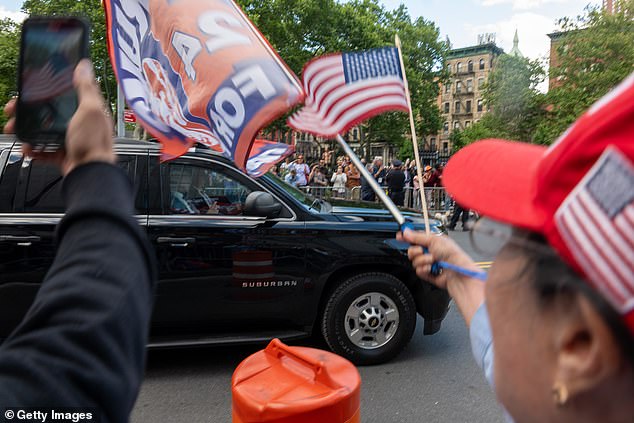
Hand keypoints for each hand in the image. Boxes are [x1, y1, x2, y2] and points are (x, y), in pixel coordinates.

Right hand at [4, 60, 115, 175]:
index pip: (65, 93)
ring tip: (14, 129)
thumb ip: (86, 89)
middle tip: (13, 111)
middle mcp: (80, 123)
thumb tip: (84, 66)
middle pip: (49, 112)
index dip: (47, 89)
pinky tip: (27, 147)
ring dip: (27, 130)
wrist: (90, 173)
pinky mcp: (65, 153)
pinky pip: (45, 149)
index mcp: (88, 110)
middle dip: (29, 111)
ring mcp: (71, 139)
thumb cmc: (94, 143)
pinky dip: (34, 149)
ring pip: (43, 130)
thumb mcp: (90, 110)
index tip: (30, 88)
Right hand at [397, 229, 477, 289]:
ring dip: (423, 261)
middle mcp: (431, 252)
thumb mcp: (435, 241)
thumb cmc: (453, 256)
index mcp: (434, 242)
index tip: (400, 236)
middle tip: (422, 251)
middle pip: (412, 250)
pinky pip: (418, 271)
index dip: (408, 237)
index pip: (417, 238)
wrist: (459, 274)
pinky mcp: (429, 274)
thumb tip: (406, 232)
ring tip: (433, 261)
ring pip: (414, 262)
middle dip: (416, 251)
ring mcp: (430, 264)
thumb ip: (418, 237)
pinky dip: (424, 270)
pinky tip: (431, 269)